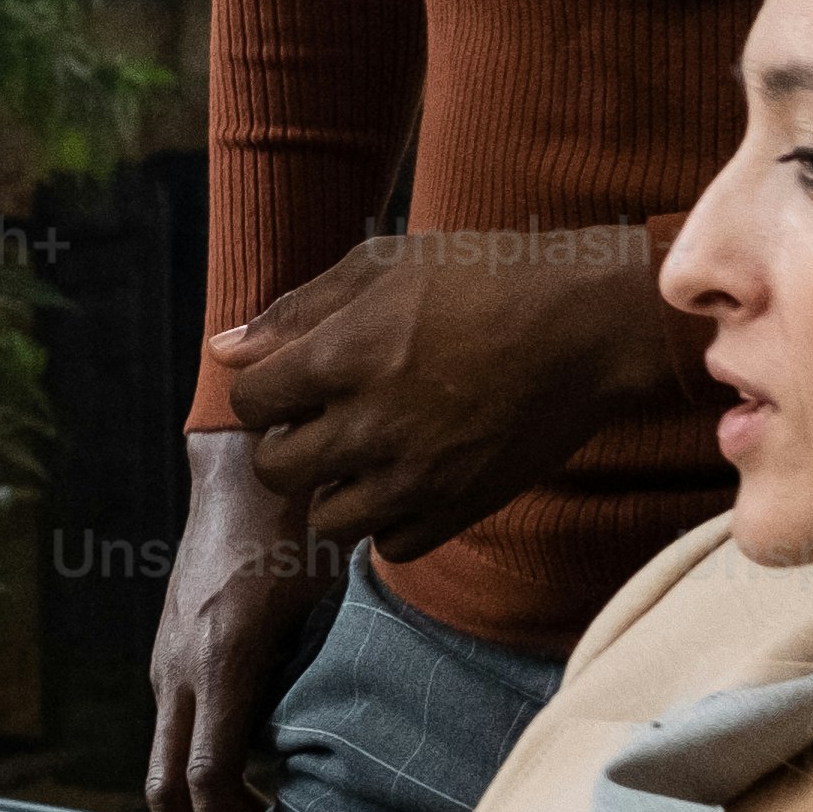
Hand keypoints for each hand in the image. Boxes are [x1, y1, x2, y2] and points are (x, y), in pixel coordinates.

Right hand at [145, 432, 329, 811]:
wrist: (243, 470)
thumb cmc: (298, 527)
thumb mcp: (326, 601)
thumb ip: (325, 675)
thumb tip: (348, 757)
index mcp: (221, 657)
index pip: (207, 777)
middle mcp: (180, 667)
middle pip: (167, 789)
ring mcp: (167, 663)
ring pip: (163, 768)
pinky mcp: (171, 658)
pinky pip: (175, 738)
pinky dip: (197, 787)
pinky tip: (238, 807)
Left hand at [208, 235, 701, 554]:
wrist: (589, 325)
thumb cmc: (486, 278)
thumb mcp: (385, 265)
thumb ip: (297, 310)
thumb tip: (223, 350)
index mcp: (342, 357)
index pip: (250, 402)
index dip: (266, 391)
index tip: (295, 379)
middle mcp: (369, 425)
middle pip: (276, 469)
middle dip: (288, 444)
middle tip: (326, 420)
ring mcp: (416, 476)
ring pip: (326, 519)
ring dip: (335, 489)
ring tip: (368, 455)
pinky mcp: (460, 508)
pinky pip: (391, 546)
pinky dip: (390, 521)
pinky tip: (409, 480)